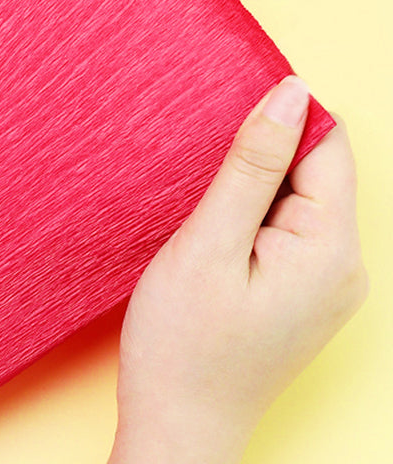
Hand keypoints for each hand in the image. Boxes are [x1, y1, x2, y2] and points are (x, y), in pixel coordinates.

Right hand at [108, 75, 367, 463]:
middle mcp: (344, 265)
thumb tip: (291, 95)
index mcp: (330, 249)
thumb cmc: (183, 345)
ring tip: (207, 216)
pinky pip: (288, 227)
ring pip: (298, 196)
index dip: (280, 118)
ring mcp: (327, 282)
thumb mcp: (209, 244)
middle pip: (316, 169)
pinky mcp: (303, 292)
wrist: (177, 427)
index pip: (327, 145)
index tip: (226, 120)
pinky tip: (216, 235)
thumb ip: (253, 165)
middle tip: (206, 182)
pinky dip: (252, 215)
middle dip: (262, 156)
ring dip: (253, 186)